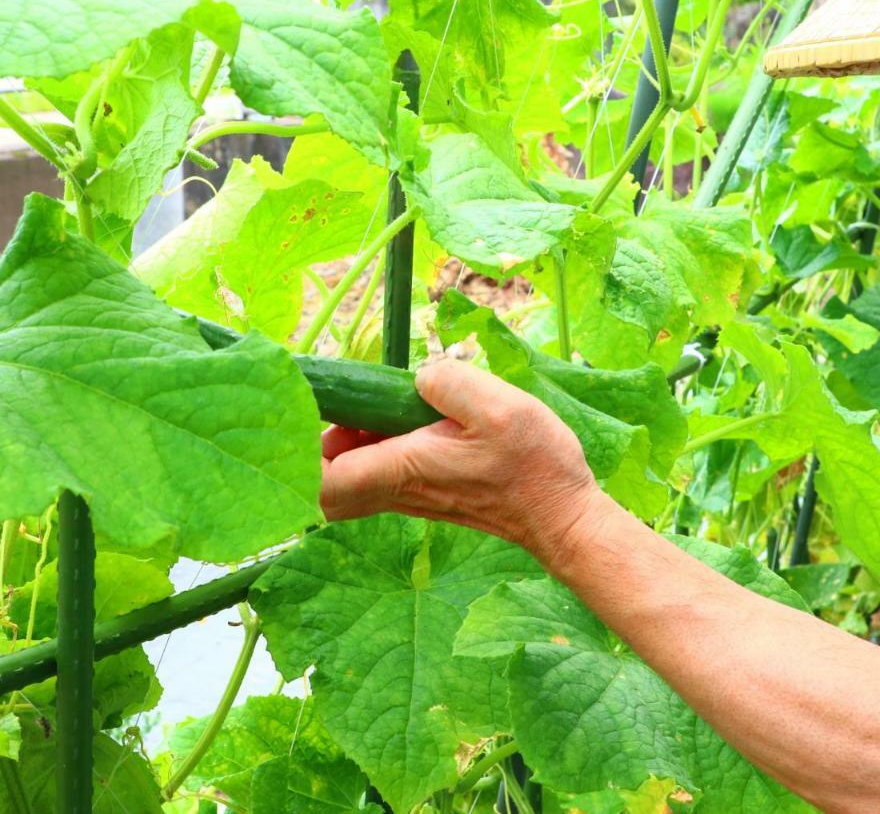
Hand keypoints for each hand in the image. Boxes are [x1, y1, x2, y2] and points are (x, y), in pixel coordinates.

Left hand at [319, 358, 603, 564]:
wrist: (563, 516)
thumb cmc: (534, 465)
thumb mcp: (498, 406)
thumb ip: (448, 382)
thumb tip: (417, 378)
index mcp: (404, 468)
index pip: (321, 483)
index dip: (299, 456)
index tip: (315, 414)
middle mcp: (400, 490)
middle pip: (326, 489)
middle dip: (320, 448)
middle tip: (350, 407)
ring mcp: (414, 497)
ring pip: (353, 482)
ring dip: (352, 445)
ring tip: (386, 405)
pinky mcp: (431, 496)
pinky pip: (382, 477)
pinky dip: (380, 450)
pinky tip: (414, 420)